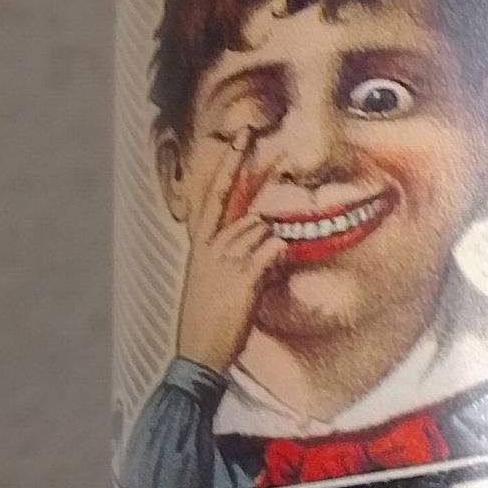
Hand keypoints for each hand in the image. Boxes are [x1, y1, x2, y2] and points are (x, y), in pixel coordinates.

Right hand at [173, 136, 284, 376]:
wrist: (199, 352)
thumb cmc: (208, 320)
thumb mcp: (212, 280)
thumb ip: (232, 255)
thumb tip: (268, 242)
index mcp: (200, 245)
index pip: (212, 194)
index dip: (229, 163)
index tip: (243, 135)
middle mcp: (211, 245)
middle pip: (250, 212)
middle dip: (268, 186)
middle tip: (288, 152)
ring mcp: (227, 256)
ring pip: (267, 232)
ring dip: (274, 252)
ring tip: (260, 279)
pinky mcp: (244, 272)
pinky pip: (276, 250)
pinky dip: (279, 261)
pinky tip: (266, 280)